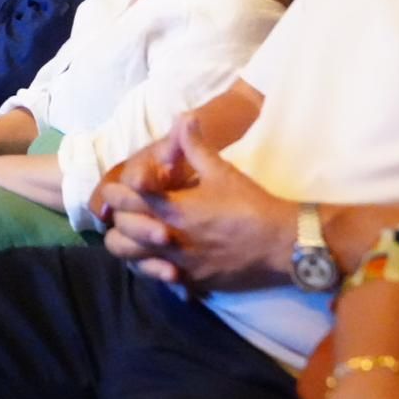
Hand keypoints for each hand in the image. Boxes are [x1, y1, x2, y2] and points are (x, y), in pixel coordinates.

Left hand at [99, 117, 292, 291]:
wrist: (282, 244)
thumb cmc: (250, 204)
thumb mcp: (221, 171)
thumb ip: (195, 146)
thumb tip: (183, 117)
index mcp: (173, 208)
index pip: (126, 200)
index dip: (115, 192)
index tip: (117, 188)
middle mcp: (170, 238)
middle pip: (120, 233)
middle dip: (117, 220)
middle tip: (124, 210)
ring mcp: (179, 263)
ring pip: (132, 260)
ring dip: (129, 246)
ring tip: (135, 234)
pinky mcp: (192, 281)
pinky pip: (158, 278)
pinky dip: (152, 268)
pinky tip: (159, 257)